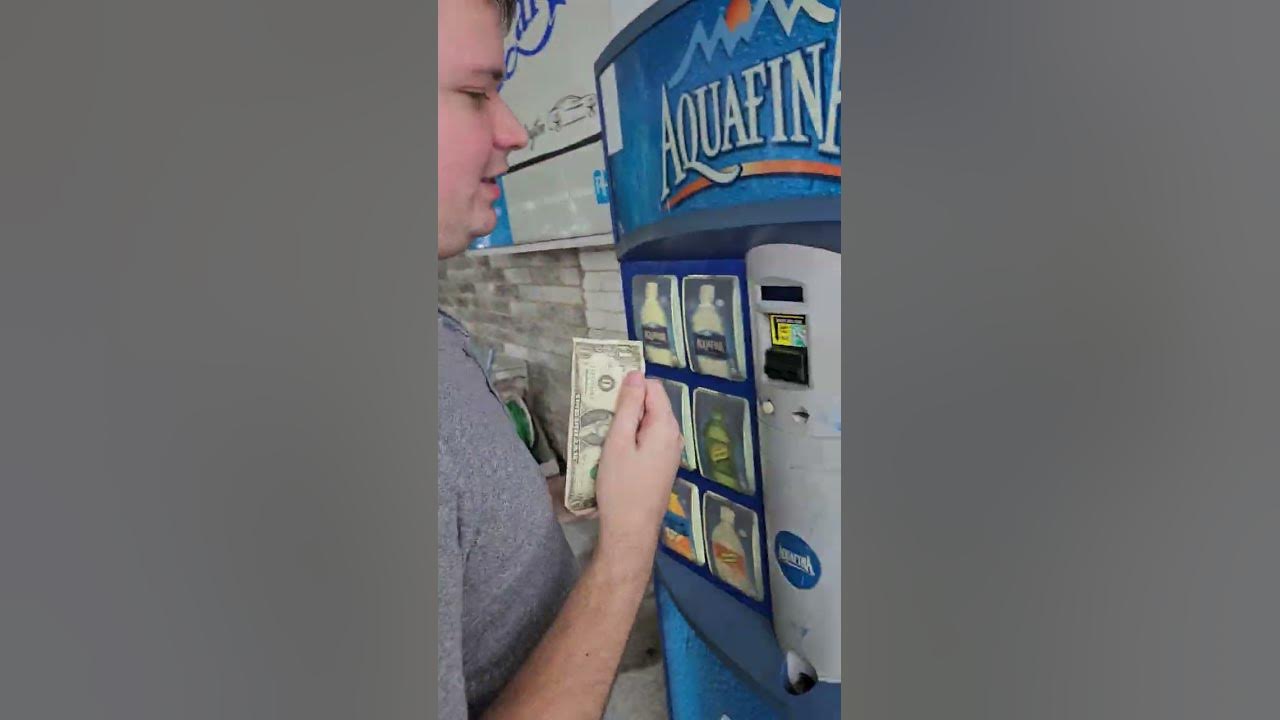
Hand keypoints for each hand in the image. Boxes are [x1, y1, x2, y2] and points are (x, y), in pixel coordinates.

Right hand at [593, 371, 682, 567]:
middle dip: (628, 405)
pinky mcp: (663, 465)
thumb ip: (628, 406)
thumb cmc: (621, 485)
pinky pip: (649, 440)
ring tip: (604, 434)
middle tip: (601, 416)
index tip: (606, 396)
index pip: (653, 387)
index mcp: (665, 425)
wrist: (631, 529)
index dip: (630, 386)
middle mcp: (674, 435)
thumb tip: (635, 374)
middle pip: (652, 404)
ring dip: (628, 423)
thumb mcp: (619, 441)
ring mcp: (671, 452)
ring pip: (649, 423)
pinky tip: (615, 451)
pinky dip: (633, 438)